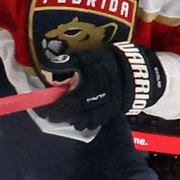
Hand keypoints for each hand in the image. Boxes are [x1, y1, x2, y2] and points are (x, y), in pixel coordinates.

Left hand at [37, 39, 166, 131]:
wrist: (138, 71)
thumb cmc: (109, 62)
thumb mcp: (88, 57)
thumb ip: (68, 63)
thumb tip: (48, 68)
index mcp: (87, 90)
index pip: (65, 103)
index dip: (52, 107)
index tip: (42, 109)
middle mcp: (94, 104)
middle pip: (72, 115)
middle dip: (59, 116)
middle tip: (49, 115)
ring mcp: (104, 111)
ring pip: (84, 121)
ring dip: (71, 120)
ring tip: (64, 117)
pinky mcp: (112, 113)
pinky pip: (96, 122)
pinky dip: (85, 122)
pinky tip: (80, 119)